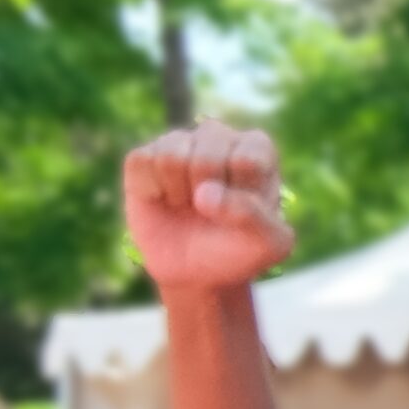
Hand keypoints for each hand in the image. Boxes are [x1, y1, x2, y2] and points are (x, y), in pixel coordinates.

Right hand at [125, 125, 299, 297]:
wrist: (196, 272)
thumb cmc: (238, 250)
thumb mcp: (268, 245)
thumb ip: (256, 218)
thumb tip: (207, 194)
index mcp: (257, 148)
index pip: (246, 162)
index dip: (239, 196)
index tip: (240, 211)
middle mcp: (219, 136)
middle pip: (206, 158)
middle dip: (205, 196)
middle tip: (208, 211)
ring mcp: (180, 142)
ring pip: (170, 156)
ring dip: (177, 193)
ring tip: (187, 204)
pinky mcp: (144, 156)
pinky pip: (140, 161)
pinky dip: (149, 189)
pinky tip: (162, 198)